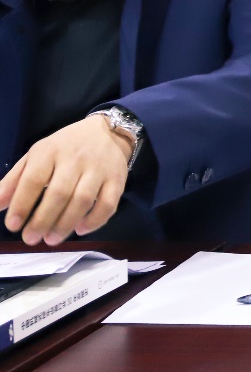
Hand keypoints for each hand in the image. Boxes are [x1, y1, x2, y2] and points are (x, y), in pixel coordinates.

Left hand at [0, 114, 131, 245]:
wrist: (107, 132)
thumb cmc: (65, 147)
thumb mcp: (36, 155)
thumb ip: (15, 180)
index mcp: (50, 151)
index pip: (34, 179)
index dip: (22, 204)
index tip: (12, 225)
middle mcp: (76, 159)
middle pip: (59, 193)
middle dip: (42, 220)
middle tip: (31, 238)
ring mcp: (99, 169)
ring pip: (82, 200)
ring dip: (66, 223)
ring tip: (52, 239)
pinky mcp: (117, 179)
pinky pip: (108, 203)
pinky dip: (95, 220)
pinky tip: (81, 229)